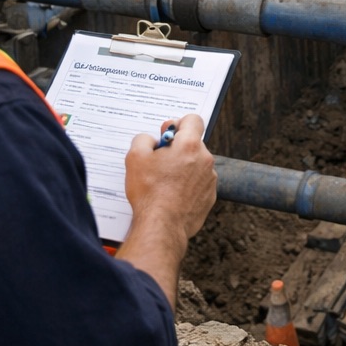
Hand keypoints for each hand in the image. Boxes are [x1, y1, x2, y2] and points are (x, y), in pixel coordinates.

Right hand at [124, 113, 216, 242]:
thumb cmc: (149, 191)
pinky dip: (187, 185)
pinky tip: (172, 195)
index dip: (177, 124)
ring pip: (196, 164)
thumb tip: (151, 140)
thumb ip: (143, 139)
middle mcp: (205, 159)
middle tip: (159, 162)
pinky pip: (199, 183)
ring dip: (183, 168)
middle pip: (193, 144)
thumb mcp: (135, 157)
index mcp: (190, 145)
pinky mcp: (210, 196)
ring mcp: (210, 179)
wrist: (162, 225)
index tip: (166, 136)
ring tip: (164, 182)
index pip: (193, 120)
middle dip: (177, 149)